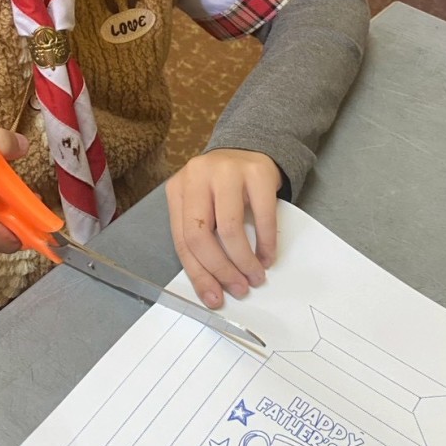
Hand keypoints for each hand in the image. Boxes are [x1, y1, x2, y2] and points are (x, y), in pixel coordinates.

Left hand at [165, 149, 280, 307]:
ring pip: (229, 228)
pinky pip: (262, 216)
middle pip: (200, 234)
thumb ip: (201, 236)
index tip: (214, 297)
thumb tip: (212, 287)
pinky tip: (267, 257)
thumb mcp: (203, 205)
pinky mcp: (257, 171)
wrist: (249, 148)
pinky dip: (266, 243)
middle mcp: (197, 176)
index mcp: (177, 189)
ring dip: (244, 260)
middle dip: (220, 269)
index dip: (199, 274)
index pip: (182, 240)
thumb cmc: (222, 186)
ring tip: (255, 276)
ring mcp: (227, 171)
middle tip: (238, 288)